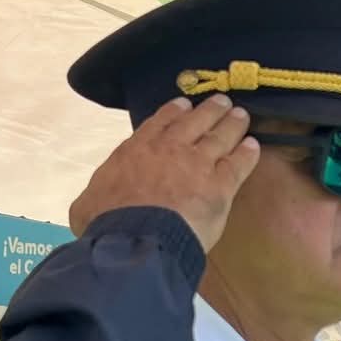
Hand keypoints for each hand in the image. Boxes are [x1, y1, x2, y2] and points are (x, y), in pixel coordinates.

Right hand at [67, 94, 259, 248]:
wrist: (135, 238)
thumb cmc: (106, 224)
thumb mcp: (87, 204)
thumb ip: (95, 197)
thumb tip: (90, 206)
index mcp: (136, 150)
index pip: (158, 123)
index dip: (173, 112)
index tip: (184, 105)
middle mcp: (169, 150)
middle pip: (194, 123)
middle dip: (209, 110)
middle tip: (221, 102)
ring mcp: (197, 165)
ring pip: (219, 137)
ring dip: (231, 124)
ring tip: (241, 115)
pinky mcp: (219, 187)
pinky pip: (238, 164)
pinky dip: (246, 154)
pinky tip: (253, 146)